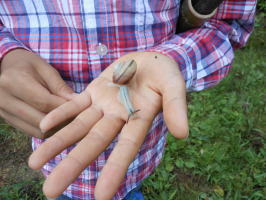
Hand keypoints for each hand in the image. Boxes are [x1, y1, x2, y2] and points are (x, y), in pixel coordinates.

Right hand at [0, 49, 74, 137]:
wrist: (4, 67)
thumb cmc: (27, 64)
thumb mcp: (45, 69)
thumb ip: (60, 87)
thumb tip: (77, 103)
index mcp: (13, 81)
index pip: (44, 102)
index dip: (65, 108)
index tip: (82, 108)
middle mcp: (4, 99)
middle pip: (40, 120)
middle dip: (63, 120)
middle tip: (79, 117)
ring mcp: (4, 112)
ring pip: (37, 130)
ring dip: (56, 128)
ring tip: (71, 120)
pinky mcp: (8, 120)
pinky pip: (32, 132)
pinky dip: (48, 130)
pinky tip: (58, 123)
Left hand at [29, 51, 187, 198]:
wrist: (150, 59)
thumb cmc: (165, 72)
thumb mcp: (174, 85)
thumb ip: (176, 106)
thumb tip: (182, 133)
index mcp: (139, 119)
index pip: (126, 147)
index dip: (115, 169)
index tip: (100, 196)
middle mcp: (118, 117)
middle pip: (93, 143)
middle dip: (73, 165)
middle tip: (50, 191)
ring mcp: (103, 105)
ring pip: (78, 127)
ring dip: (57, 143)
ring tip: (34, 163)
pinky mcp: (94, 91)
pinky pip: (75, 104)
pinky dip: (60, 114)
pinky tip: (44, 126)